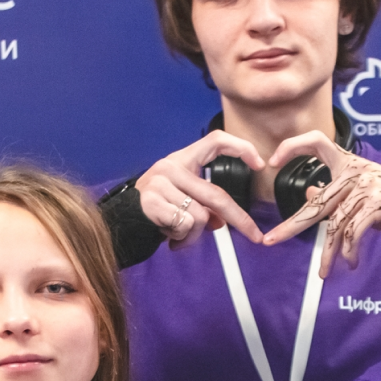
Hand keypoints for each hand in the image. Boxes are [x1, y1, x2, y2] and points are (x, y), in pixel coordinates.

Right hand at [135, 132, 268, 248]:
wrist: (121, 223)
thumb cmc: (154, 211)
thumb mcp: (181, 202)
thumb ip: (205, 207)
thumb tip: (221, 221)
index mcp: (182, 160)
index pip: (215, 141)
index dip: (240, 148)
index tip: (259, 164)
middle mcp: (170, 167)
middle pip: (216, 195)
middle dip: (239, 219)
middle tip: (255, 235)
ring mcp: (160, 183)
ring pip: (200, 217)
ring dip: (194, 235)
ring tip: (177, 234)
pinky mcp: (152, 201)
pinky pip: (184, 226)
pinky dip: (181, 238)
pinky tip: (168, 235)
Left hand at [260, 134, 380, 275]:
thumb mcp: (366, 200)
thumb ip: (339, 197)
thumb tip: (309, 193)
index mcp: (351, 164)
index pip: (316, 142)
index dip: (292, 147)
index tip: (271, 162)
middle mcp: (356, 171)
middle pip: (317, 201)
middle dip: (291, 226)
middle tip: (270, 241)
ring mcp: (368, 186)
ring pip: (336, 225)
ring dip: (330, 254)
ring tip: (324, 274)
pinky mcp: (379, 203)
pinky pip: (354, 232)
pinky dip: (350, 251)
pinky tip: (351, 263)